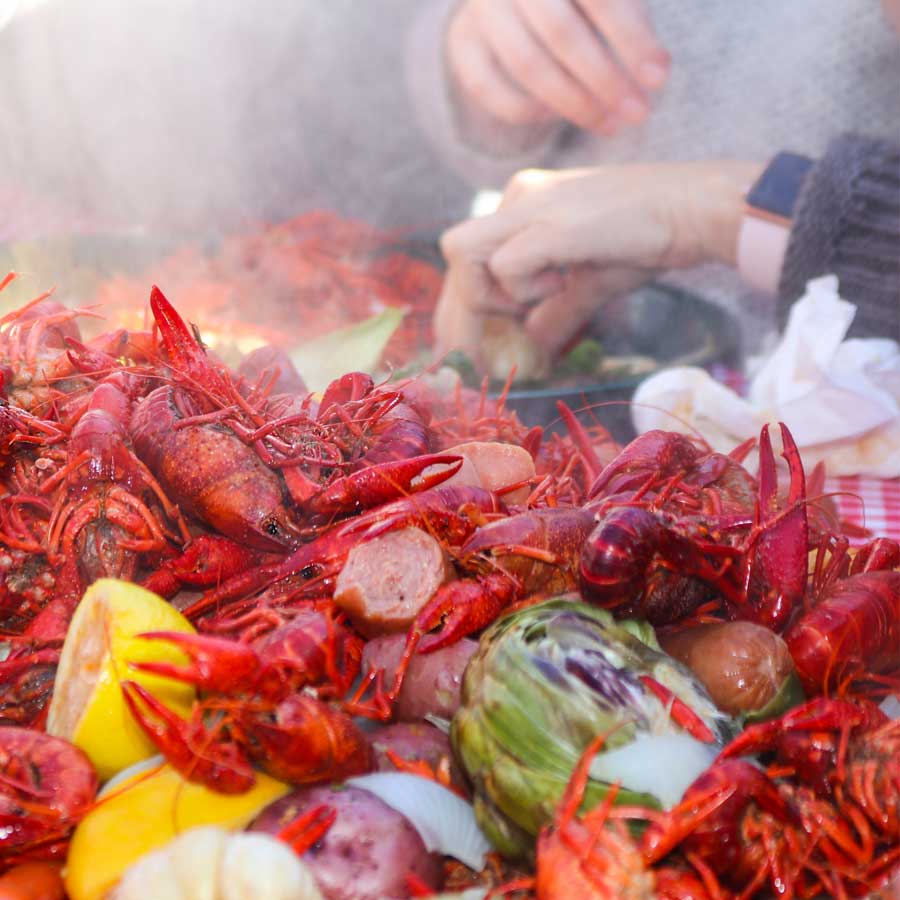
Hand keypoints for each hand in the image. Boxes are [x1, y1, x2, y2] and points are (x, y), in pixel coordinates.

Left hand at [434, 161, 760, 365]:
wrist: (694, 208)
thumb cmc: (648, 239)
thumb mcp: (590, 281)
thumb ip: (557, 311)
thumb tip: (534, 344)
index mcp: (522, 204)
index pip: (467, 258)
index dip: (458, 307)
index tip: (465, 351)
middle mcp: (517, 197)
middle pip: (453, 258)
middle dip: (455, 320)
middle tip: (468, 361)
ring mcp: (531, 205)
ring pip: (460, 253)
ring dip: (486, 296)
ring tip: (528, 308)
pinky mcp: (552, 224)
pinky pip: (505, 265)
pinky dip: (522, 291)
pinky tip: (559, 285)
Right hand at [445, 0, 669, 135]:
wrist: (510, 0)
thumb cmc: (578, 0)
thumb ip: (630, 22)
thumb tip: (655, 73)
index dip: (632, 38)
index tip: (660, 79)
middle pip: (560, 33)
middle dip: (604, 79)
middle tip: (637, 113)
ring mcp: (481, 9)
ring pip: (527, 64)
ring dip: (574, 103)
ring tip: (609, 124)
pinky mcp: (462, 44)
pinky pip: (491, 88)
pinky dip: (529, 108)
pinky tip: (558, 115)